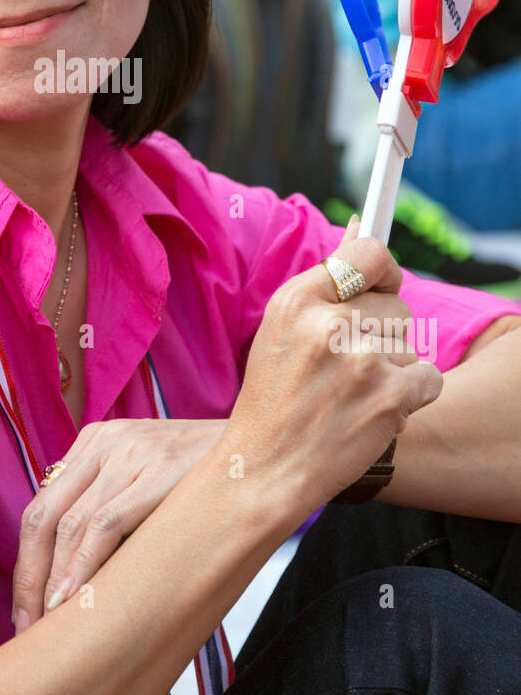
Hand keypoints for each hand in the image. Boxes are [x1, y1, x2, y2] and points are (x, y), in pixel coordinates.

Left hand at [12, 417, 225, 630]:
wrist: (262, 446)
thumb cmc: (202, 476)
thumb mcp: (145, 478)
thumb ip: (109, 505)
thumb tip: (70, 577)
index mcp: (94, 442)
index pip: (41, 508)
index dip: (25, 564)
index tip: (23, 610)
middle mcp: (105, 443)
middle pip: (44, 516)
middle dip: (29, 578)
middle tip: (26, 626)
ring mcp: (130, 453)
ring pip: (70, 523)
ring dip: (54, 580)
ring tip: (50, 622)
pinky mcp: (157, 470)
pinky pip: (106, 523)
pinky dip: (84, 564)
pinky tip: (77, 596)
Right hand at [220, 216, 442, 512]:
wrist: (266, 468)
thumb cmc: (274, 399)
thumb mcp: (282, 329)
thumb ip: (326, 283)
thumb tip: (363, 226)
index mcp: (296, 300)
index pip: (366, 253)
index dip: (383, 268)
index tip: (382, 282)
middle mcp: (328, 322)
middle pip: (395, 305)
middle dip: (382, 334)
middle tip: (347, 367)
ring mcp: (361, 359)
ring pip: (410, 344)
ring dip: (392, 370)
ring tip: (350, 394)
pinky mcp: (389, 395)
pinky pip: (429, 376)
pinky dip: (410, 397)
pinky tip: (373, 411)